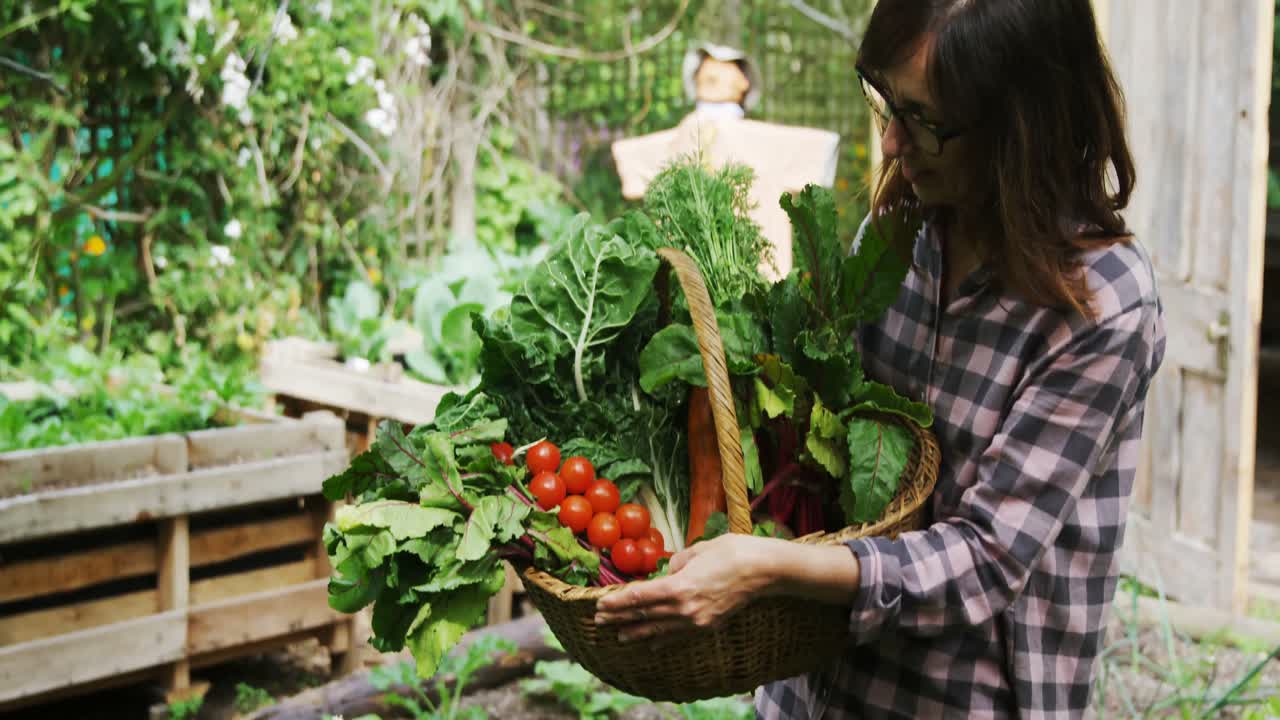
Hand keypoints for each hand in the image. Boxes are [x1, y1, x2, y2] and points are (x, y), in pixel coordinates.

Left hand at [593, 533, 787, 643]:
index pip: (639, 598)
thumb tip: (668, 572)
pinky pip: (680, 636)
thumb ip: (677, 563)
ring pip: (660, 630)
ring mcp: (697, 621)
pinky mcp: (708, 625)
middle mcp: (685, 609)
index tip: (600, 604)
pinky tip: (652, 644)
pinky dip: (663, 640)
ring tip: (619, 636)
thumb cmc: (732, 552)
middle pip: (645, 615)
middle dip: (620, 618)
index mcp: (679, 587)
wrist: (764, 570)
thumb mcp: (698, 549)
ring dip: (638, 633)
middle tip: (600, 621)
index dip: (618, 602)